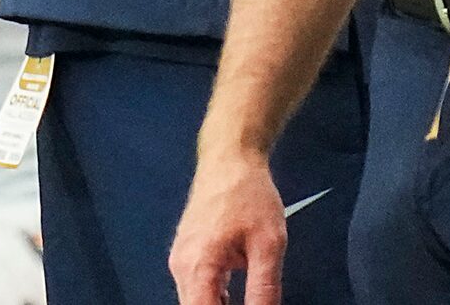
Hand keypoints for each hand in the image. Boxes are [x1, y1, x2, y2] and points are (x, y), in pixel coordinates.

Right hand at [169, 143, 287, 304]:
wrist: (229, 159)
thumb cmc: (248, 194)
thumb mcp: (268, 245)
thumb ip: (264, 289)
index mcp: (198, 264)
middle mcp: (181, 264)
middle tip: (255, 303)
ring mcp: (180, 257)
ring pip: (194, 300)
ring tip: (249, 300)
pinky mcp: (186, 252)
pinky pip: (195, 287)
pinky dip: (212, 298)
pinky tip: (234, 297)